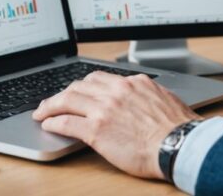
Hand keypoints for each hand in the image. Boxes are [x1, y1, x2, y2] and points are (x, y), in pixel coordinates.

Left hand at [32, 71, 200, 178]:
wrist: (179, 145)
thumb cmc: (178, 129)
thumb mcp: (165, 100)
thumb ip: (148, 96)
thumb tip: (144, 99)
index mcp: (134, 83)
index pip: (101, 78)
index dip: (84, 85)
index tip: (78, 90)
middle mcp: (117, 91)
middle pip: (80, 85)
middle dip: (64, 92)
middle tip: (55, 100)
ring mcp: (105, 109)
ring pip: (68, 99)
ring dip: (51, 105)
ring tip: (43, 111)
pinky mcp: (96, 130)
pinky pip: (66, 121)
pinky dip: (53, 121)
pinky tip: (48, 124)